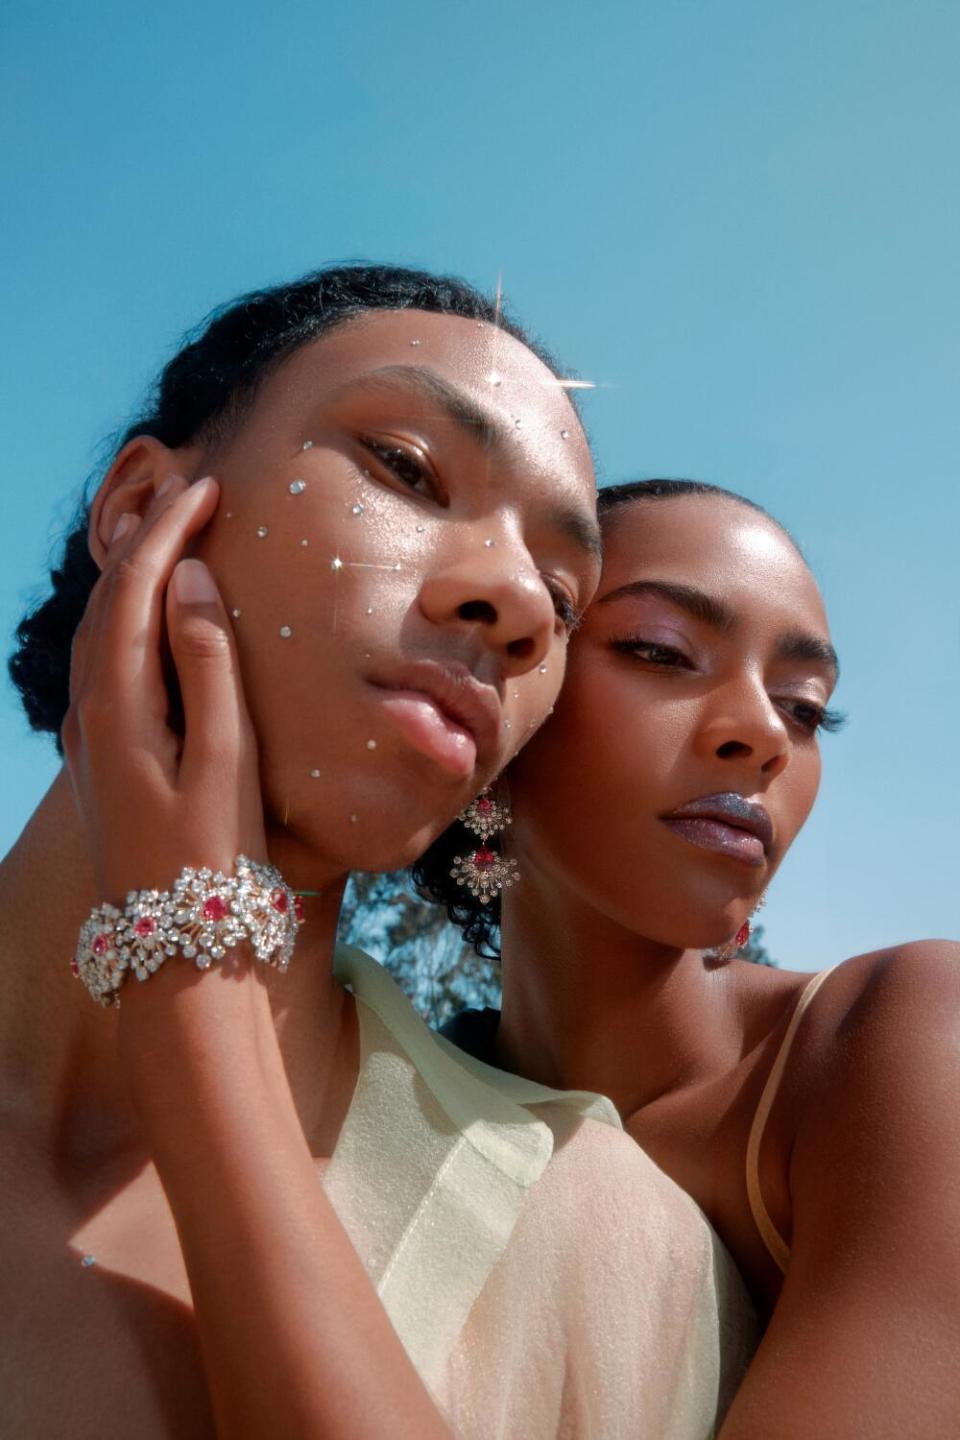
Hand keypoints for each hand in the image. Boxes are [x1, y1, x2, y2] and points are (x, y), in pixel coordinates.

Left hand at [63, 474, 265, 905]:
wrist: (176, 956)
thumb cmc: (213, 861)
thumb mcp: (223, 759)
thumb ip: (206, 664)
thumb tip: (187, 577)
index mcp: (118, 706)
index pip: (135, 588)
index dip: (169, 531)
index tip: (209, 486)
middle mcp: (90, 715)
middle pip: (108, 602)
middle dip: (146, 540)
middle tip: (193, 495)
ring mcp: (90, 740)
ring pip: (100, 633)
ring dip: (131, 578)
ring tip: (169, 539)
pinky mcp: (103, 761)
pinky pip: (104, 665)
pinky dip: (126, 621)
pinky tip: (150, 622)